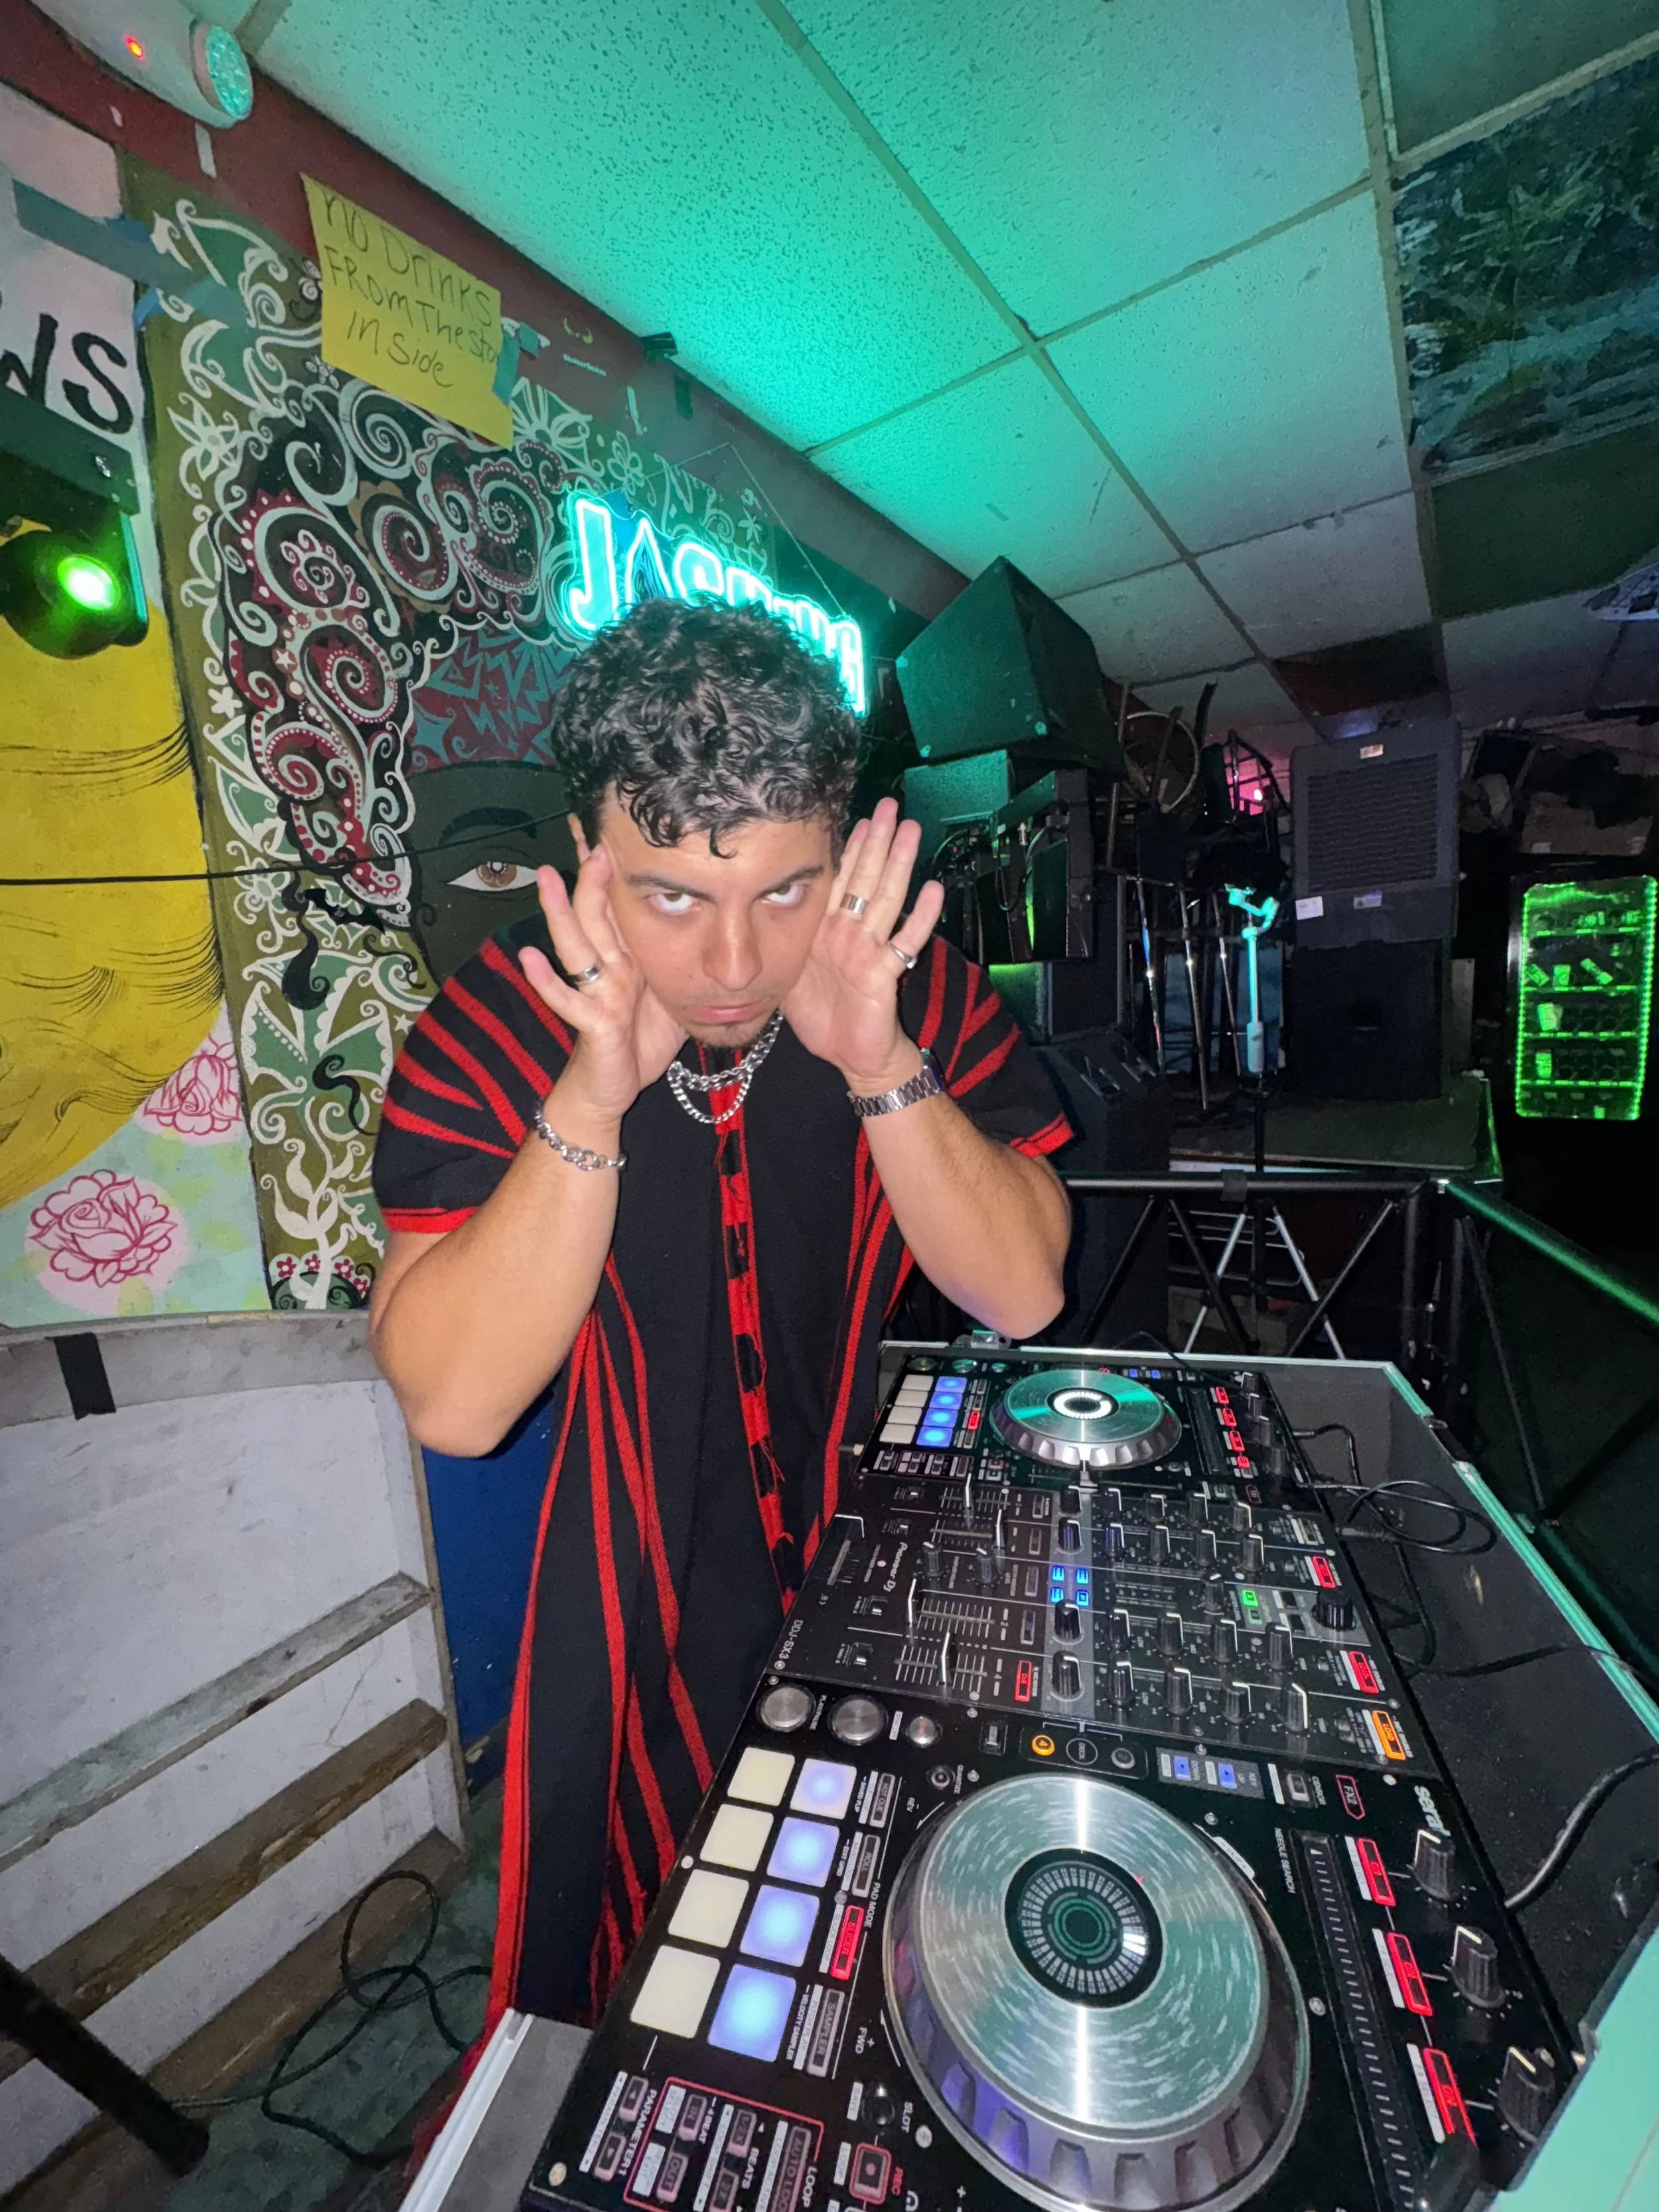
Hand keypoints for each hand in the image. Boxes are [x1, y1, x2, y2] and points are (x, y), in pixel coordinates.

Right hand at [518, 841, 684, 1126]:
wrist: (611, 1089)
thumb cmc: (640, 1040)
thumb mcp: (673, 992)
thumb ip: (685, 959)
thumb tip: (725, 930)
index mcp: (629, 958)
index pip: (619, 904)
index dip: (612, 871)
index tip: (607, 827)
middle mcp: (606, 969)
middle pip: (595, 914)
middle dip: (591, 876)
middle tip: (589, 834)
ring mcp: (595, 993)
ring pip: (575, 946)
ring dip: (559, 912)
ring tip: (545, 878)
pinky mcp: (590, 1023)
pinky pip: (566, 1000)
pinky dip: (547, 980)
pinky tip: (530, 958)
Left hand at [783, 798, 944, 1087]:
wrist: (848, 1055)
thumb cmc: (821, 1015)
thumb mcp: (790, 968)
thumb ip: (784, 937)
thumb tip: (755, 907)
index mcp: (828, 928)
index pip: (841, 877)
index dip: (851, 846)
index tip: (860, 814)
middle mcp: (853, 932)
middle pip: (868, 878)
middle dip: (879, 841)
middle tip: (892, 805)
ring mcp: (871, 950)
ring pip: (886, 899)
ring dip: (900, 865)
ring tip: (912, 831)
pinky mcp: (884, 974)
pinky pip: (904, 942)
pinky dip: (919, 918)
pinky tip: (933, 891)